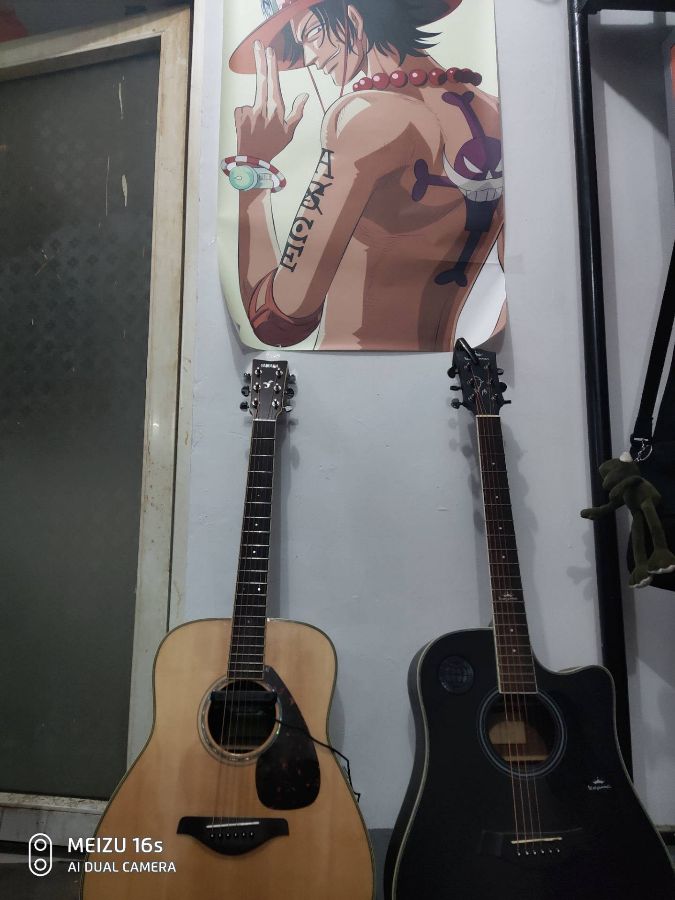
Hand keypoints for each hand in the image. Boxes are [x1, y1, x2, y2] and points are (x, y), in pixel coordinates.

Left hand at [235, 41, 307, 161]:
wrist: (253, 160)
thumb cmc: (273, 146)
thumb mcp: (289, 132)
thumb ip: (297, 112)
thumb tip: (305, 96)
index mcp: (276, 110)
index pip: (273, 83)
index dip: (271, 65)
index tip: (270, 51)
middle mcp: (262, 108)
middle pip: (261, 79)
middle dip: (260, 60)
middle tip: (258, 44)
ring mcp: (249, 111)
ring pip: (254, 101)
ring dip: (256, 111)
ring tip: (257, 128)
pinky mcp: (239, 115)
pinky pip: (244, 109)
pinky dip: (247, 116)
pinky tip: (249, 128)